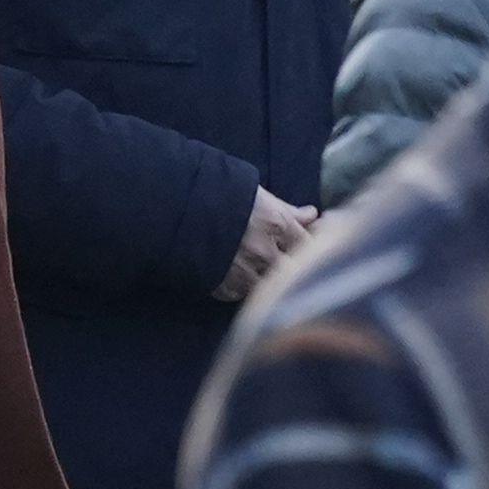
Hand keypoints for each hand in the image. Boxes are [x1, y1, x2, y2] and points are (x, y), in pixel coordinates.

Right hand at [214, 187, 318, 303]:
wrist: (175, 208)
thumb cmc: (220, 195)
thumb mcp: (257, 196)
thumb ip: (287, 209)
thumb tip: (313, 215)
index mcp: (276, 223)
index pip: (309, 244)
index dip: (311, 246)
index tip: (306, 245)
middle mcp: (264, 251)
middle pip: (292, 268)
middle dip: (291, 265)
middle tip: (282, 259)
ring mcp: (244, 271)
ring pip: (269, 285)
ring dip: (266, 279)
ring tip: (256, 268)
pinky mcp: (224, 286)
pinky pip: (242, 293)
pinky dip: (243, 287)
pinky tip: (237, 275)